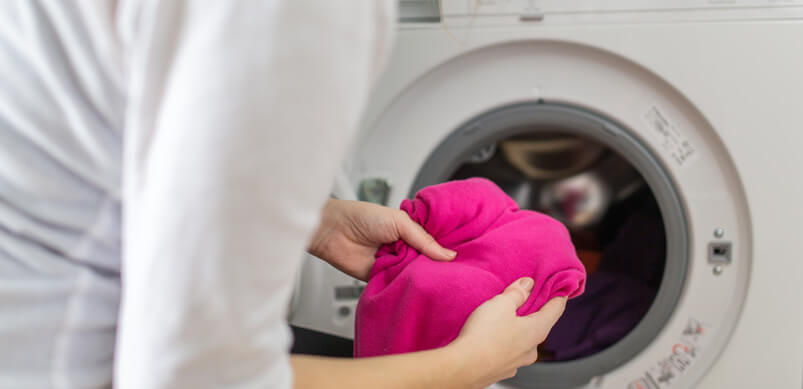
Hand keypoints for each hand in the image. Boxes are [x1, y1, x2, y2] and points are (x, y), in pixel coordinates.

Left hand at [308, 199, 455, 280]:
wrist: (333, 231)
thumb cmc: (361, 217)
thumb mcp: (400, 221)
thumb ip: (424, 239)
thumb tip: (448, 255)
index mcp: (411, 230)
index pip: (435, 242)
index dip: (448, 249)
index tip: (467, 257)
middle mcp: (405, 247)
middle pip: (428, 260)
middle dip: (438, 266)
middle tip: (458, 274)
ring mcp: (395, 263)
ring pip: (416, 274)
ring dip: (423, 277)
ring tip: (441, 281)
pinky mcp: (384, 278)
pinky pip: (400, 284)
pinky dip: (407, 286)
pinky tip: (419, 288)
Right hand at [449, 278, 566, 387]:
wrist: (463, 367)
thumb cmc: (484, 336)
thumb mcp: (501, 304)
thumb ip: (516, 293)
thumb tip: (528, 285)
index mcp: (537, 330)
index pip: (555, 310)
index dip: (559, 297)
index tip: (561, 288)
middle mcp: (531, 349)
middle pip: (539, 326)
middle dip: (533, 313)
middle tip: (526, 299)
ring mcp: (516, 363)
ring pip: (522, 341)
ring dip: (517, 329)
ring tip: (503, 319)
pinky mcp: (500, 370)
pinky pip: (507, 352)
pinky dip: (503, 343)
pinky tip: (491, 337)